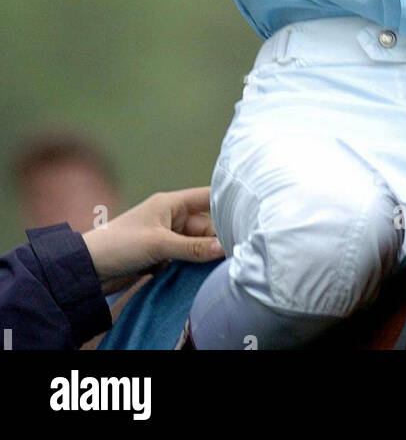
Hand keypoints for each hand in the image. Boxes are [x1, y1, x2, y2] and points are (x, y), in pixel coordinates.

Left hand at [82, 186, 224, 293]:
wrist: (89, 268)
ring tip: (225, 265)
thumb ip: (192, 247)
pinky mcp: (162, 256)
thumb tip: (223, 249)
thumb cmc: (120, 244)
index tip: (249, 214)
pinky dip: (194, 265)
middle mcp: (172, 217)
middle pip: (205, 225)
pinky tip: (205, 274)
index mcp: (171, 203)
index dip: (227, 203)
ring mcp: (167, 237)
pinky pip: (185, 258)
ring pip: (196, 244)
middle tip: (238, 252)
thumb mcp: (159, 244)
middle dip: (218, 238)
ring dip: (205, 254)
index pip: (207, 197)